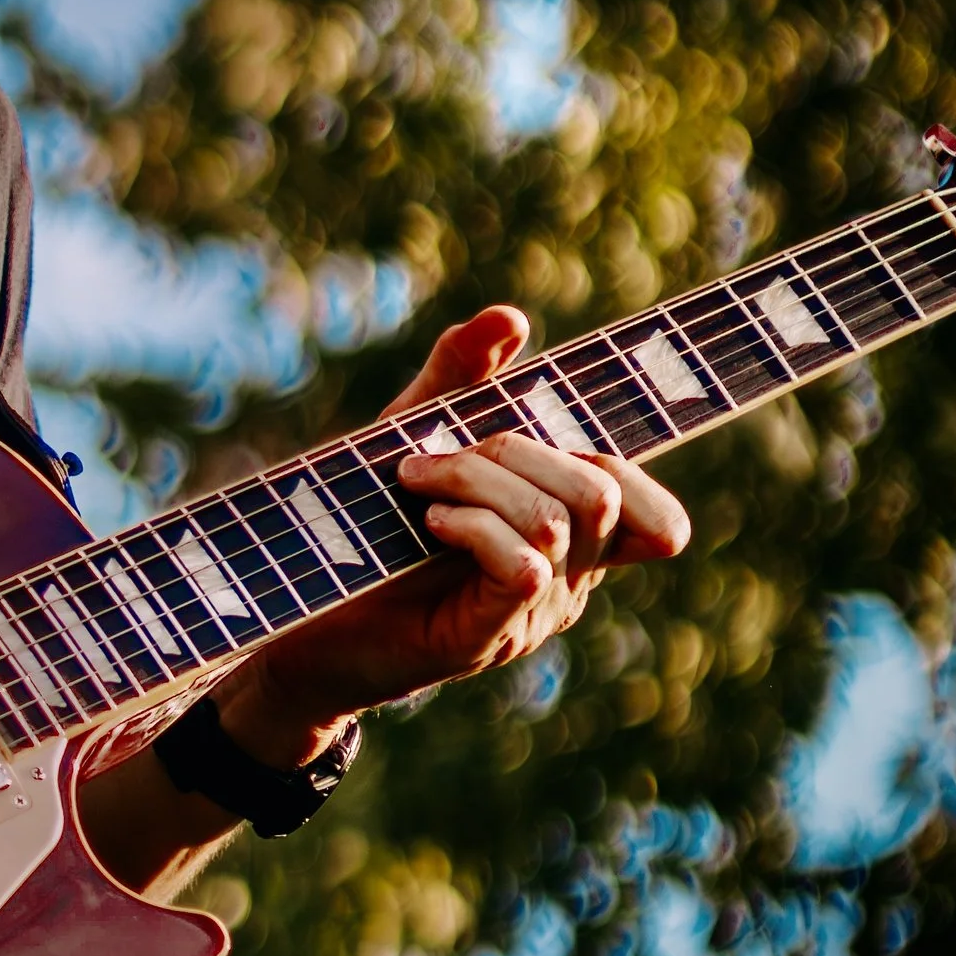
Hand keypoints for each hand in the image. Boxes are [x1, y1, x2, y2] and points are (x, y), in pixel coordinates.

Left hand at [214, 306, 690, 763]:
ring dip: (479, 480)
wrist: (302, 608)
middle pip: (602, 492)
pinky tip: (431, 521)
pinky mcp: (488, 638)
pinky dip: (478, 526)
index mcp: (566, 535)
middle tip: (438, 456)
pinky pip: (526, 565)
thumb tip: (512, 318)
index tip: (577, 425)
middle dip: (519, 449)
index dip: (639, 470)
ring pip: (559, 522)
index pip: (653, 516)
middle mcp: (566, 580)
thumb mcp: (414, 432)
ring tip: (415, 481)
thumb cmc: (367, 522)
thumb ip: (462, 376)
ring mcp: (531, 615)